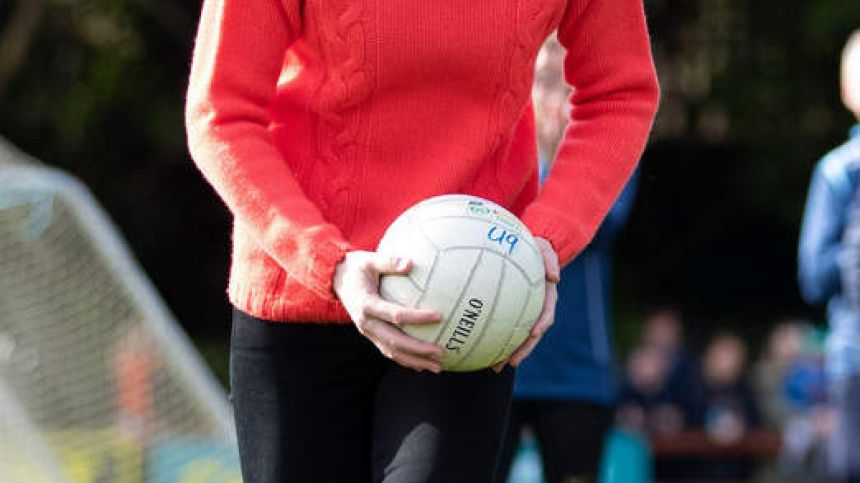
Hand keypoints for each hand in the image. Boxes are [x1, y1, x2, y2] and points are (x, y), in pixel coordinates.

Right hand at [333, 251, 444, 372]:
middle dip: (418, 350)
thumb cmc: (356, 267)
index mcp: (367, 305)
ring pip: (392, 351)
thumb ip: (389, 262)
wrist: (336, 280)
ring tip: (437, 367)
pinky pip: (388, 350)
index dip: (417, 318)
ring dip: (415, 361)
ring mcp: (368, 332)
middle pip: (395, 341)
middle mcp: (366, 323)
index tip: (439, 316)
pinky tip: (422, 365)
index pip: (396, 315)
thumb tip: (410, 263)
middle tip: (441, 352)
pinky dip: (405, 360)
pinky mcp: (370, 335)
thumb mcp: (369, 260)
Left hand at [493, 237, 559, 371]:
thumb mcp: (545, 249)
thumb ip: (551, 259)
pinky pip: (502, 327)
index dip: (541, 325)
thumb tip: (555, 277)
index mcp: (546, 296)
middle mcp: (536, 308)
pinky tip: (478, 349)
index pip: (546, 314)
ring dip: (508, 353)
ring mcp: (524, 313)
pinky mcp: (509, 312)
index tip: (534, 334)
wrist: (525, 250)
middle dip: (523, 350)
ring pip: (517, 337)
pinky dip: (493, 338)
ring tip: (495, 367)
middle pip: (531, 335)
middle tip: (511, 363)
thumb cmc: (535, 249)